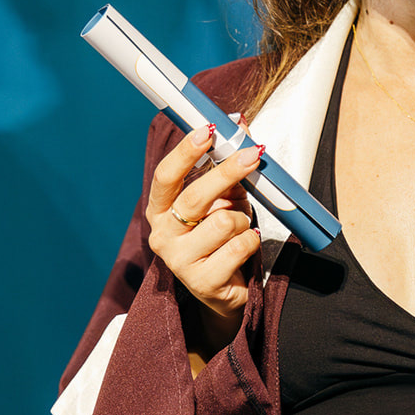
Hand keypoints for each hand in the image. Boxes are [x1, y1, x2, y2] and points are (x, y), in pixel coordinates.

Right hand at [146, 124, 262, 352]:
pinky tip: (245, 247)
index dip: (185, 152)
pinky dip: (251, 241)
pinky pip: (239, 246)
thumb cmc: (222, 239)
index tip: (207, 131)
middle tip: (253, 156)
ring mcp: (179, 261)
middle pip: (195, 197)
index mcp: (160, 211)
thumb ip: (227, 166)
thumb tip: (240, 124)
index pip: (166, 176)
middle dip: (228, 173)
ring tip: (241, 229)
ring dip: (243, 221)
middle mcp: (163, 235)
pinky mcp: (202, 282)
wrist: (226, 290)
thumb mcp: (223, 199)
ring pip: (224, 222)